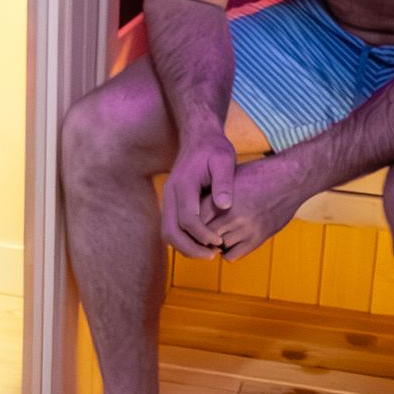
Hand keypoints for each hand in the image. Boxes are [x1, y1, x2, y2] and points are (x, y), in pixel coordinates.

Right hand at [161, 127, 238, 256]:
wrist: (198, 137)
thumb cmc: (214, 148)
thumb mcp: (224, 159)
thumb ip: (224, 182)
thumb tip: (225, 206)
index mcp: (183, 184)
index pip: (187, 218)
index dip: (202, 234)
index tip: (220, 241)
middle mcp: (170, 194)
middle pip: (170, 231)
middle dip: (190, 248)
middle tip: (213, 255)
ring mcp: (168, 199)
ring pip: (167, 233)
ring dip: (186, 247)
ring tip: (209, 253)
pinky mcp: (171, 204)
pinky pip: (171, 228)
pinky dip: (184, 240)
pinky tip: (204, 243)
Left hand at [196, 150, 310, 259]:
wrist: (290, 179)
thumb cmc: (257, 175)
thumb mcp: (229, 178)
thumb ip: (211, 195)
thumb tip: (190, 211)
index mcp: (222, 198)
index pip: (194, 220)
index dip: (191, 223)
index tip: (191, 223)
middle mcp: (232, 215)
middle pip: (203, 235)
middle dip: (200, 235)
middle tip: (199, 232)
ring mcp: (246, 228)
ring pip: (216, 246)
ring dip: (214, 243)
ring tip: (216, 234)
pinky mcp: (258, 238)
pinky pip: (232, 255)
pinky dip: (227, 251)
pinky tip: (230, 240)